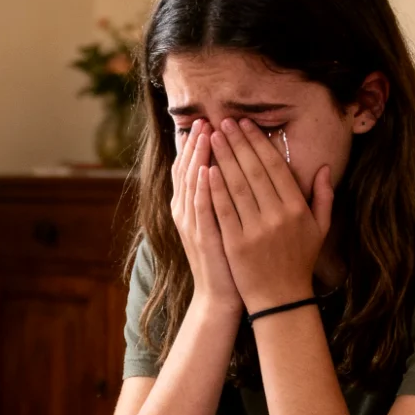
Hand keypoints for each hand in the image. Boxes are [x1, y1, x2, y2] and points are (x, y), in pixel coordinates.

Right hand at [171, 120, 240, 316]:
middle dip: (196, 143)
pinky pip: (201, 208)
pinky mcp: (202, 238)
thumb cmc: (228, 258)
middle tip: (204, 119)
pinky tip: (207, 168)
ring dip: (197, 157)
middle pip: (187, 169)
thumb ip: (224, 195)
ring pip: (191, 184)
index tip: (206, 121)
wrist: (221, 295)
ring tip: (204, 133)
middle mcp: (186, 212)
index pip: (191, 167)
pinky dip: (202, 187)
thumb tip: (229, 167)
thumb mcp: (222, 222)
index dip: (196, 144)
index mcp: (191, 206)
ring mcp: (192, 225)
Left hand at [207, 118, 333, 312]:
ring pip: (237, 186)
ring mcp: (256, 230)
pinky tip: (206, 169)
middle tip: (224, 122)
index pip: (275, 167)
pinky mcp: (236, 243)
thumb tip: (323, 167)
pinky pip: (224, 210)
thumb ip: (323, 196)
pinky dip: (214, 188)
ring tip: (212, 138)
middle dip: (237, 143)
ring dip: (223, 158)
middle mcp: (278, 216)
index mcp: (297, 209)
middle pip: (254, 170)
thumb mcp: (320, 229)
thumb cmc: (300, 261)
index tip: (245, 125)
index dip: (259, 143)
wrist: (281, 299)